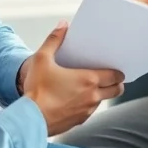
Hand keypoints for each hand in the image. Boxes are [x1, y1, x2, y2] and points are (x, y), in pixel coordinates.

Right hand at [21, 21, 124, 135]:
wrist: (29, 119)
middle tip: (107, 77)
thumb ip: (54, 40)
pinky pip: (89, 112)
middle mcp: (92, 97)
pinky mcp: (78, 122)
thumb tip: (63, 25)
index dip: (117, 72)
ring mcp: (86, 112)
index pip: (116, 76)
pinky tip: (74, 99)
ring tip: (87, 86)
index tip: (113, 67)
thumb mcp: (42, 59)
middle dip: (116, 84)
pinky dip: (86, 105)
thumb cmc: (36, 90)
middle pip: (116, 90)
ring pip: (102, 101)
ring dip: (100, 94)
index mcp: (89, 80)